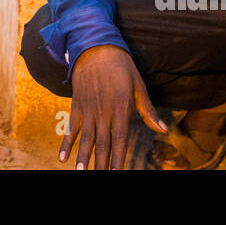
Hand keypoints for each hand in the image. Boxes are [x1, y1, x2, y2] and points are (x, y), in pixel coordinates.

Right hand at [61, 44, 168, 169]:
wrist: (95, 46)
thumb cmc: (121, 66)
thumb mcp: (138, 85)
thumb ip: (148, 110)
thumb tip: (163, 129)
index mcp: (121, 107)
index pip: (120, 138)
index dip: (119, 157)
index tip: (118, 173)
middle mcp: (103, 110)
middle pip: (103, 142)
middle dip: (102, 163)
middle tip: (99, 178)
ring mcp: (88, 108)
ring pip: (86, 138)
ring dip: (83, 157)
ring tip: (81, 172)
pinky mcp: (77, 105)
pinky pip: (71, 127)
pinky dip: (66, 143)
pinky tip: (62, 158)